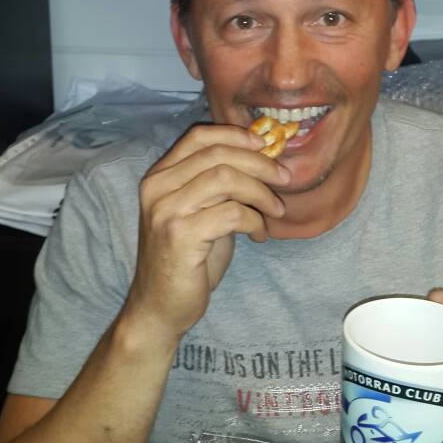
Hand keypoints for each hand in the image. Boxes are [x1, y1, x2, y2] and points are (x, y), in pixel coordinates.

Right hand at [124, 123, 289, 347]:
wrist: (160, 307)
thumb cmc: (187, 258)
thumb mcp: (199, 211)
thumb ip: (217, 184)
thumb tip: (263, 157)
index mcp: (159, 176)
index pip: (198, 136)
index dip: (236, 135)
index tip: (265, 145)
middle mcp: (157, 187)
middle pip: (218, 155)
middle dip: (259, 164)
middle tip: (284, 179)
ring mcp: (166, 210)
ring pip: (226, 179)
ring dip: (260, 193)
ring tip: (275, 211)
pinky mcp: (180, 236)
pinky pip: (231, 213)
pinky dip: (255, 221)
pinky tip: (259, 236)